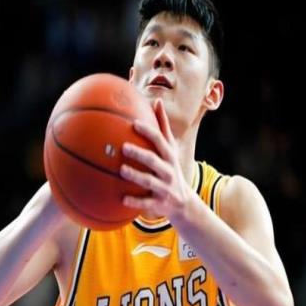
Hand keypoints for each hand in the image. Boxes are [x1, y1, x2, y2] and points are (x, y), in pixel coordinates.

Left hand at [120, 98, 192, 218]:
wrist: (184, 202)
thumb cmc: (171, 168)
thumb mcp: (171, 149)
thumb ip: (163, 127)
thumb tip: (157, 101)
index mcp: (169, 156)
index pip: (160, 140)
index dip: (147, 132)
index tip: (134, 123)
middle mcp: (169, 170)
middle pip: (154, 160)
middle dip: (140, 153)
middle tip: (123, 147)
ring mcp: (165, 188)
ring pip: (150, 181)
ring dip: (136, 176)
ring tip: (121, 170)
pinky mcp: (160, 204)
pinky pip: (146, 203)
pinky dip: (135, 202)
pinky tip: (122, 199)